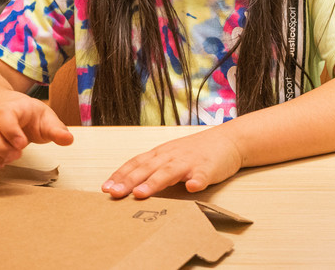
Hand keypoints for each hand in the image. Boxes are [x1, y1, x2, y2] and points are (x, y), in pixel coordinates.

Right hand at [0, 95, 73, 172]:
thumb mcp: (48, 120)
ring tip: (8, 160)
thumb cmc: (33, 118)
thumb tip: (68, 140)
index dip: (11, 131)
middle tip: (17, 155)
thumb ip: (57, 130)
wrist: (16, 114)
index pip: (3, 115)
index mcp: (11, 108)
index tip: (23, 145)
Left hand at [102, 128, 242, 198]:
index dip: (121, 175)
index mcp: (161, 154)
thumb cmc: (196, 152)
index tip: (106, 188)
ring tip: (141, 193)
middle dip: (129, 181)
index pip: (136, 163)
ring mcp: (190, 162)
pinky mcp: (208, 168)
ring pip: (170, 171)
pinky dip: (197, 181)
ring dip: (154, 182)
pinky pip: (202, 175)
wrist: (228, 140)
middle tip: (115, 193)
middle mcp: (172, 156)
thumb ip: (153, 169)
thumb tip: (128, 185)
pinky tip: (193, 187)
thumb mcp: (171, 156)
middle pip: (148, 168)